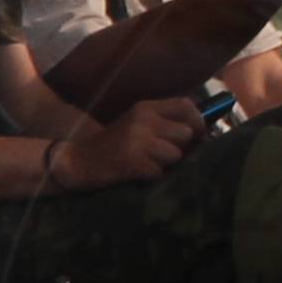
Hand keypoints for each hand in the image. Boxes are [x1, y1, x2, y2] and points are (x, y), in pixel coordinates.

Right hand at [61, 98, 199, 187]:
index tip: (199, 135)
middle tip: (168, 157)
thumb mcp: (137, 125)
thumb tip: (203, 132)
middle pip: (186, 133)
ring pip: (175, 154)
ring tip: (149, 165)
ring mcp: (137, 139)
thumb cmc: (112, 145)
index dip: (198, 121)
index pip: (186, 105)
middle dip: (183, 149)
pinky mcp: (132, 161)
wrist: (78, 162)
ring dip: (166, 165)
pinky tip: (138, 174)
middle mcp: (143, 119)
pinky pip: (159, 172)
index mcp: (145, 107)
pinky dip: (152, 178)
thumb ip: (164, 124)